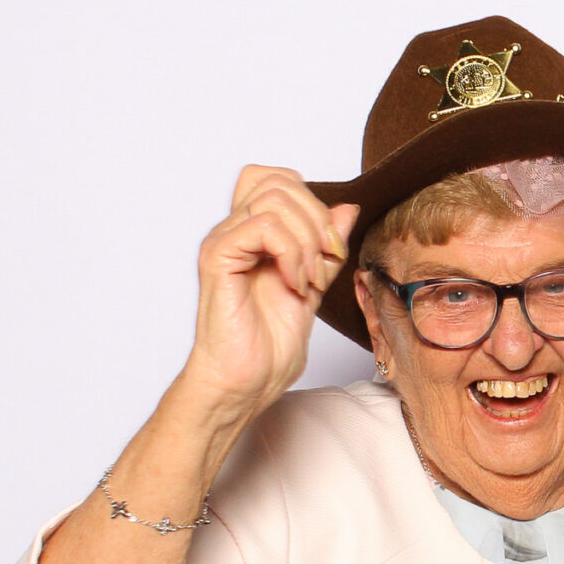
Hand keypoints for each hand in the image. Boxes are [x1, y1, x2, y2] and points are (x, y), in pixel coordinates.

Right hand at [179, 165, 359, 418]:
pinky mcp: (218, 258)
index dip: (314, 203)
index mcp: (253, 235)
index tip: (331, 250)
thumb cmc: (268, 347)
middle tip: (326, 263)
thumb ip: (326, 247)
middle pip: (280, 180)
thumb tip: (346, 208)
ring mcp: (224, 242)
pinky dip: (291, 253)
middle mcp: (234, 231)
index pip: (280, 180)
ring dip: (307, 239)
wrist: (246, 384)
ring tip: (309, 280)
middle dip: (318, 218)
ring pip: (274, 198)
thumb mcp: (314, 286)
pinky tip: (294, 284)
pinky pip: (262, 226)